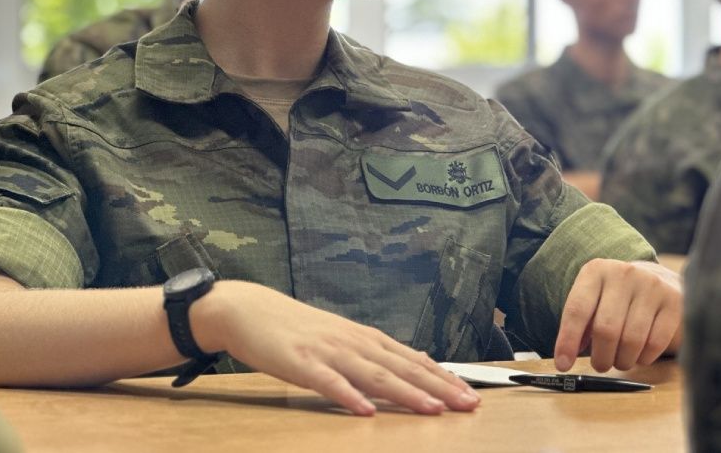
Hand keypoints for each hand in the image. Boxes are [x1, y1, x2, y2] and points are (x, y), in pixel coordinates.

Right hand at [195, 281, 480, 416]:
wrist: (251, 310)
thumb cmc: (299, 329)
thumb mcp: (346, 337)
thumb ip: (380, 352)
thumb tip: (419, 360)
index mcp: (366, 339)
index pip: (414, 360)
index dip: (443, 378)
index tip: (470, 395)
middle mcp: (354, 343)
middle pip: (403, 367)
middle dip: (438, 387)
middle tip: (467, 404)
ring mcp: (329, 352)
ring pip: (375, 375)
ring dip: (406, 393)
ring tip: (432, 409)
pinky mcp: (302, 363)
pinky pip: (328, 383)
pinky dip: (349, 396)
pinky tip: (365, 410)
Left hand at [553, 259, 682, 371]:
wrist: (660, 281)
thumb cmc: (618, 299)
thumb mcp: (594, 302)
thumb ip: (579, 326)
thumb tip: (565, 358)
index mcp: (596, 271)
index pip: (577, 310)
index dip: (567, 341)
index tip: (563, 365)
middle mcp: (624, 273)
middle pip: (606, 329)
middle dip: (601, 357)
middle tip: (601, 365)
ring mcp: (651, 285)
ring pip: (631, 340)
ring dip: (623, 361)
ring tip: (620, 360)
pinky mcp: (674, 301)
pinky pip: (655, 343)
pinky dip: (644, 358)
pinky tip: (640, 354)